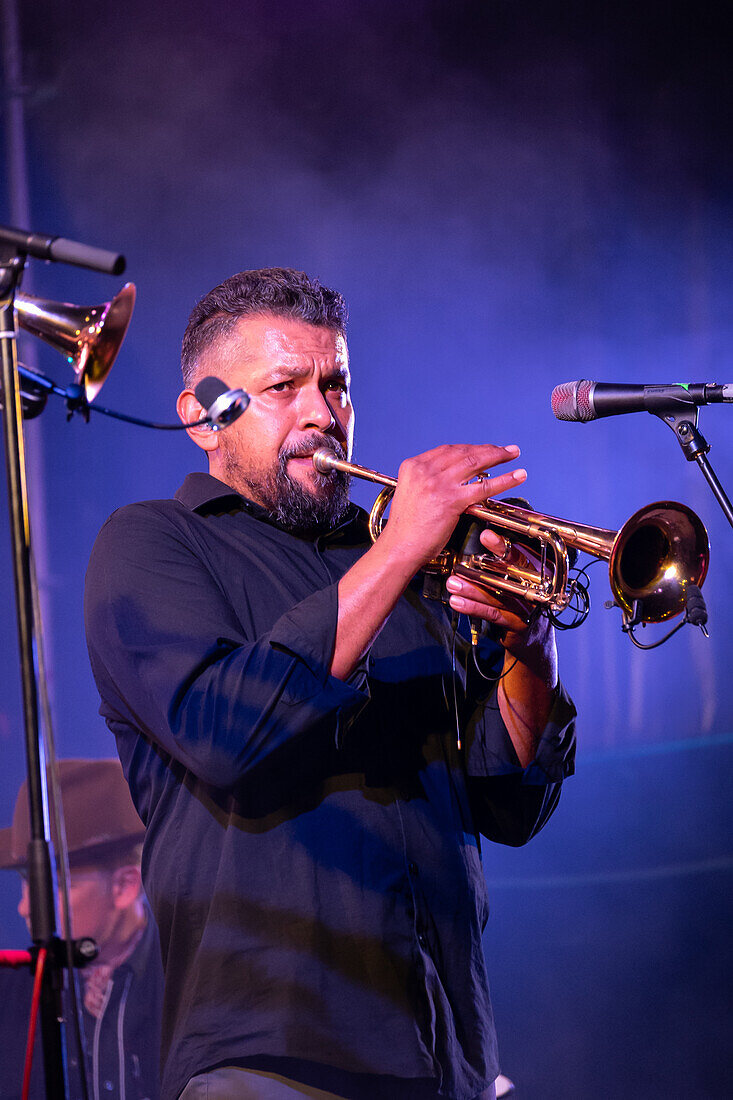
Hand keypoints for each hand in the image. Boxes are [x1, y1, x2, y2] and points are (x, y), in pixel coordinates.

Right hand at [378, 443, 526, 572]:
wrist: (399, 547)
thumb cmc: (406, 528)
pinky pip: (484, 486)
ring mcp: (438, 484)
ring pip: (475, 463)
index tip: (483, 450)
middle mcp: (424, 471)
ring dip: (498, 456)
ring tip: (513, 455)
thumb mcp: (411, 493)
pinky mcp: (451, 500)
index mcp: (413, 466)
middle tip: (505, 450)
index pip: (447, 450)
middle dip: (488, 449)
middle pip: (463, 452)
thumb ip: (427, 482)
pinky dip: (504, 479)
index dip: (470, 448)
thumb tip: (451, 478)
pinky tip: (517, 476)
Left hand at [445, 529, 556, 678]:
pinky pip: (494, 613)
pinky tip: (457, 602)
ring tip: (452, 584)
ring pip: (498, 594)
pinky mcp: (520, 624)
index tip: (485, 536)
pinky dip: (473, 607)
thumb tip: (479, 537)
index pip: (522, 554)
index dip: (503, 546)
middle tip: (461, 563)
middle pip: (510, 574)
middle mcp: (540, 586)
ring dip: (472, 589)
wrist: (534, 639)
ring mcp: (531, 606)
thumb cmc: (520, 600)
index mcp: (541, 569)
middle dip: (484, 568)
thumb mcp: (519, 578)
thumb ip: (505, 561)